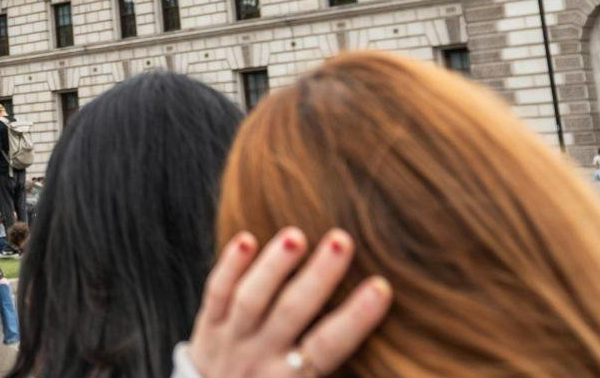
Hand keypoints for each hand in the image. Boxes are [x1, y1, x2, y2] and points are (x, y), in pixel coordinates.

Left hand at [186, 228, 390, 376]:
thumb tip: (393, 363)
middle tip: (342, 240)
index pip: (329, 346)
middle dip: (317, 277)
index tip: (382, 287)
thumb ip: (329, 366)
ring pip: (250, 300)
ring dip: (274, 267)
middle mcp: (261, 359)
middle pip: (291, 313)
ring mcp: (231, 341)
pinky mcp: (206, 328)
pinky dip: (228, 268)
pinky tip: (245, 239)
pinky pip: (215, 296)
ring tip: (296, 235)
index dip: (355, 319)